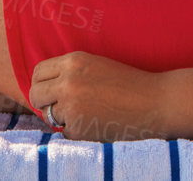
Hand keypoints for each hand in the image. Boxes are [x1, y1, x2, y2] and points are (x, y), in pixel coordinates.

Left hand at [29, 52, 172, 140]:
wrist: (155, 102)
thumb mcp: (96, 65)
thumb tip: (43, 86)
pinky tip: (96, 124)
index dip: (41, 83)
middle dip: (43, 102)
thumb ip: (69, 72)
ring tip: (86, 114)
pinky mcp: (79, 129)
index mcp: (73, 61)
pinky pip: (65, 132)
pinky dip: (77, 131)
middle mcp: (68, 82)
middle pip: (36, 95)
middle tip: (56, 107)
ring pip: (50, 115)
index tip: (48, 91)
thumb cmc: (129, 83)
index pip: (38, 72)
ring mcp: (72, 107)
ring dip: (62, 117)